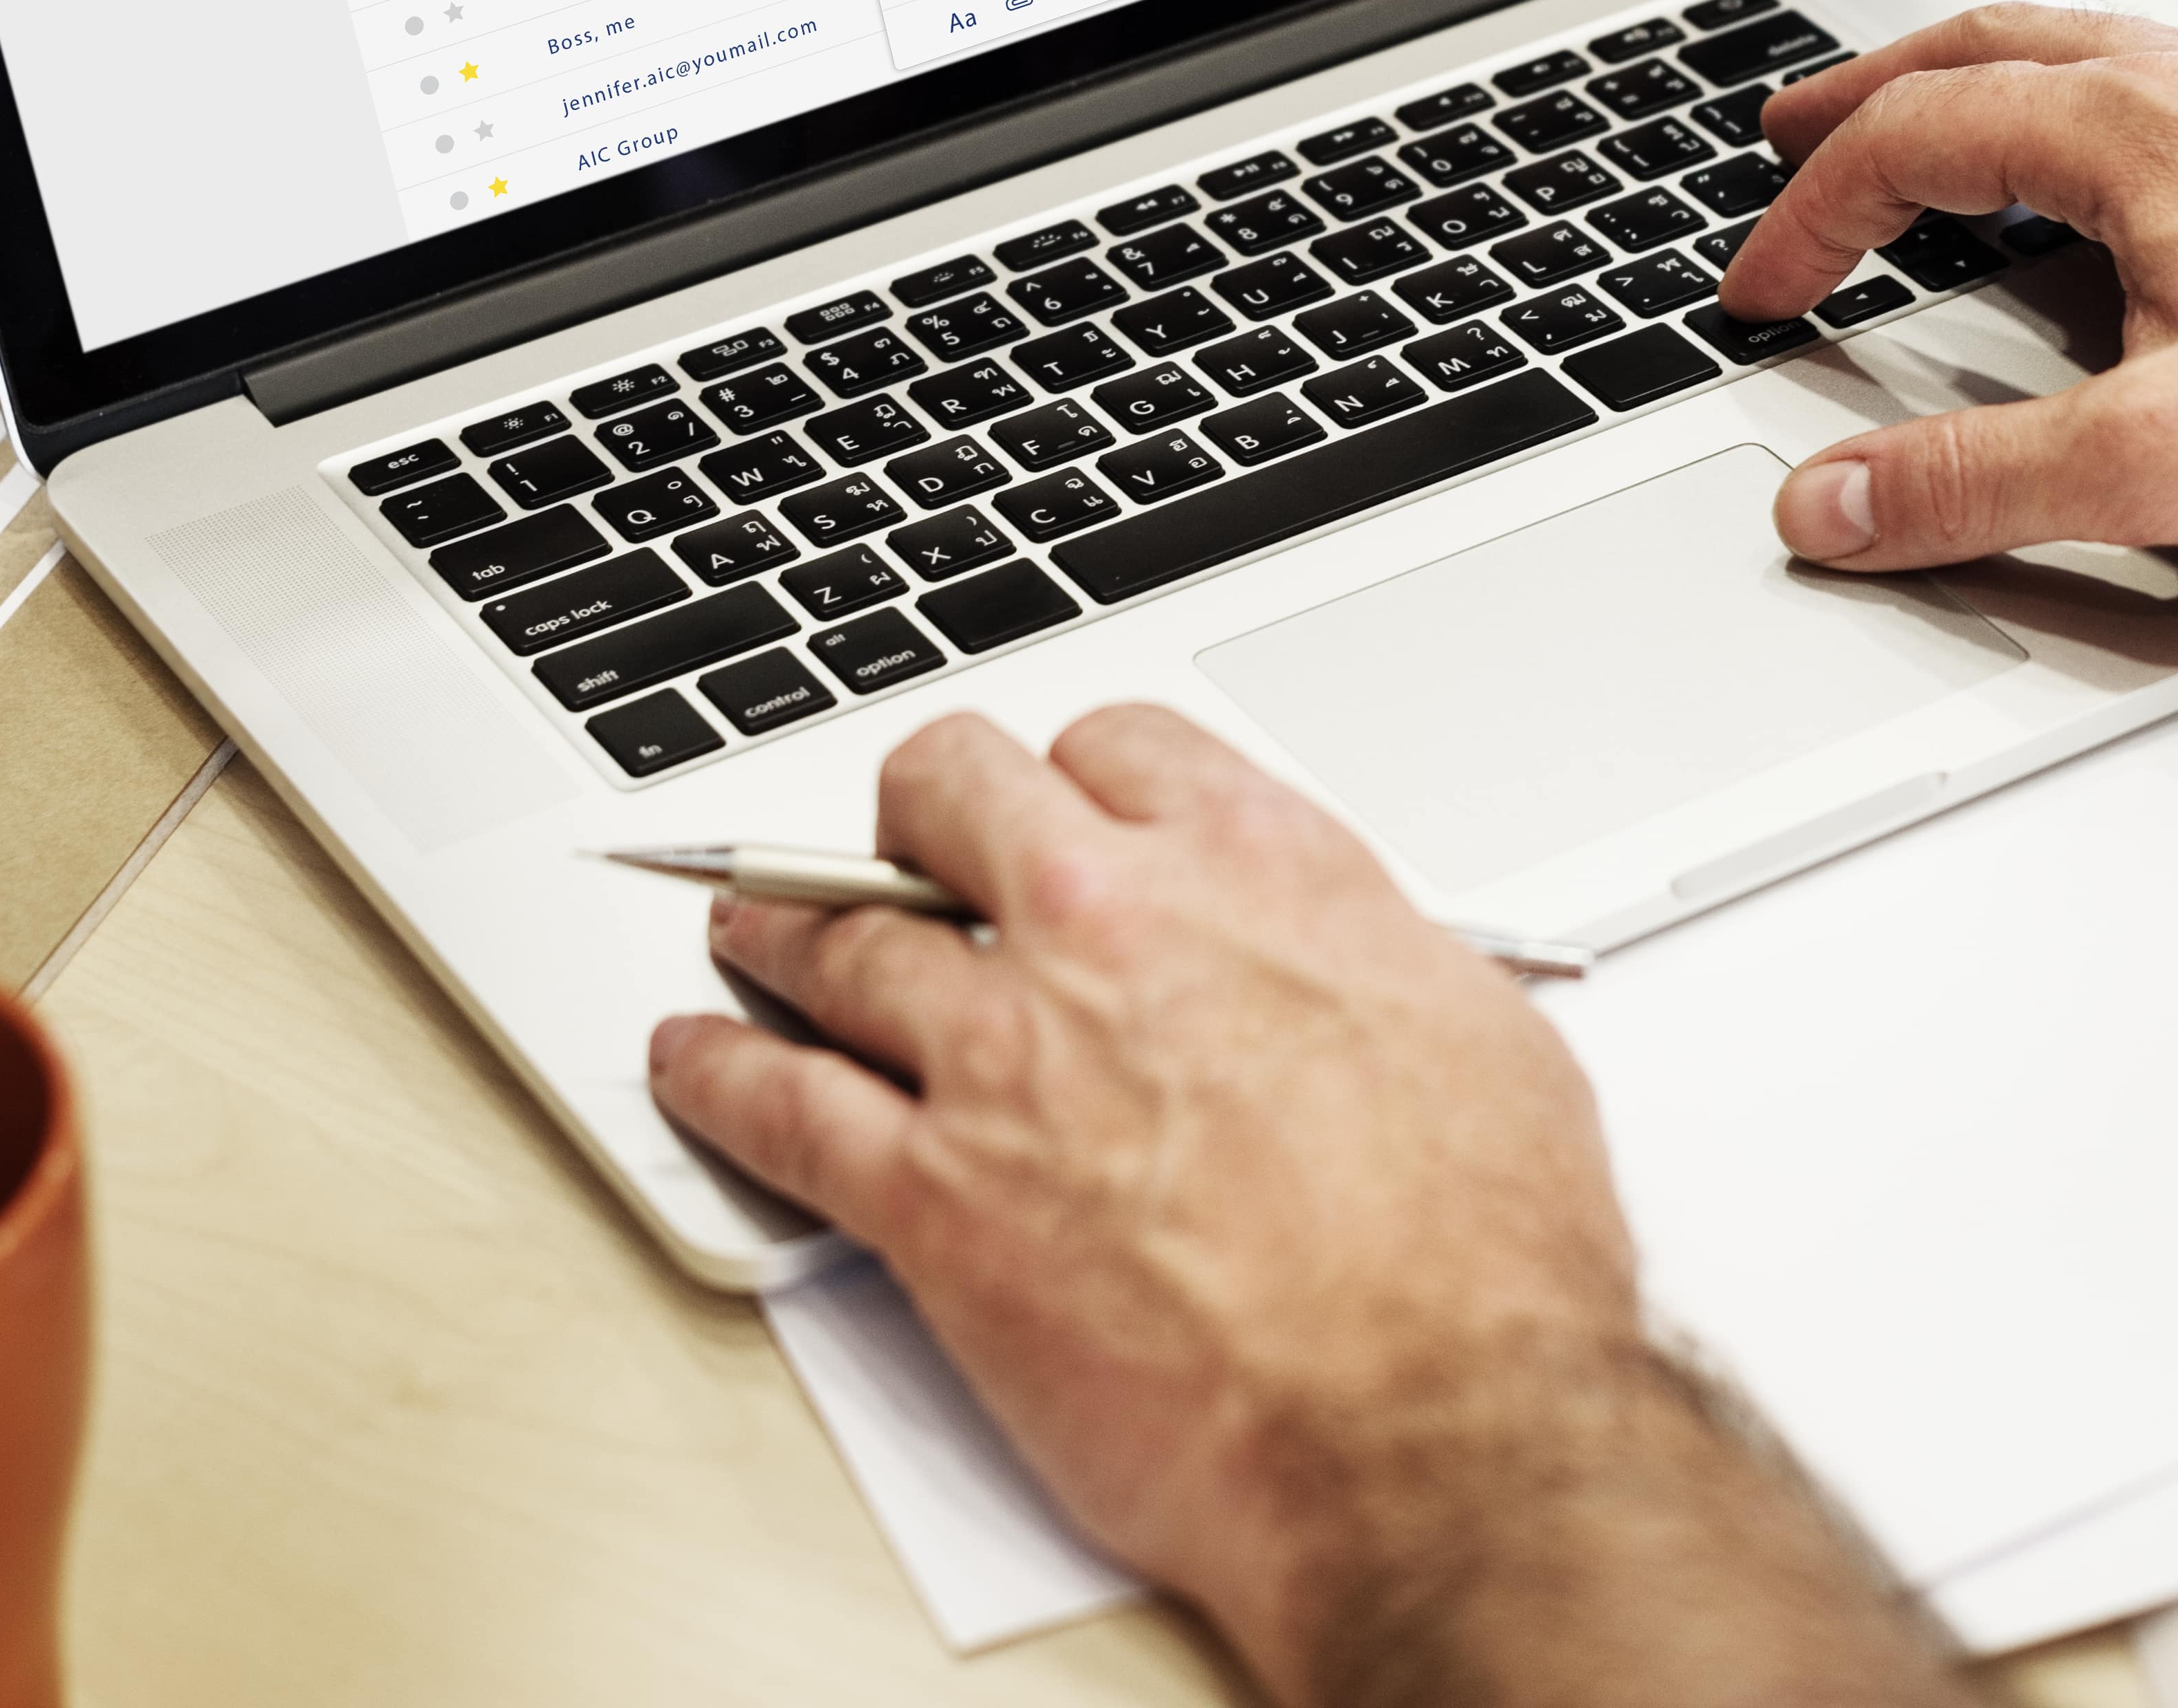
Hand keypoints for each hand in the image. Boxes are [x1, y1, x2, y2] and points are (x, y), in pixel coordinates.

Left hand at [650, 708, 1956, 1707]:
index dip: (1074, 777)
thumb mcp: (1474, 1031)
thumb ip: (1367, 955)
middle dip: (910, 807)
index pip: (1111, 746)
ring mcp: (1004, 1057)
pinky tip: (693, 1063)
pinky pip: (780, 1108)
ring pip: (835, 934)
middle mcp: (1108, 929)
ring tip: (749, 926)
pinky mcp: (934, 1198)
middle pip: (944, 790)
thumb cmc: (1484, 1262)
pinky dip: (716, 1078)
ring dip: (779, 923)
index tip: (1057, 810)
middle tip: (895, 839)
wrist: (1430, 1431)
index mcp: (1252, 867)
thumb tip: (1339, 953)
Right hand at [1724, 6, 2177, 628]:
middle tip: (1789, 128)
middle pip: (1981, 49)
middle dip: (1864, 94)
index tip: (1765, 286)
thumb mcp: (2164, 463)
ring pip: (2079, 49)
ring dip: (1969, 84)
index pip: (1910, 138)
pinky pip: (2162, 80)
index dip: (1808, 217)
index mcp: (2137, 124)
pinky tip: (2093, 172)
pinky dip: (2072, 105)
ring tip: (1921, 130)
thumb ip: (1974, 483)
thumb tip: (1833, 501)